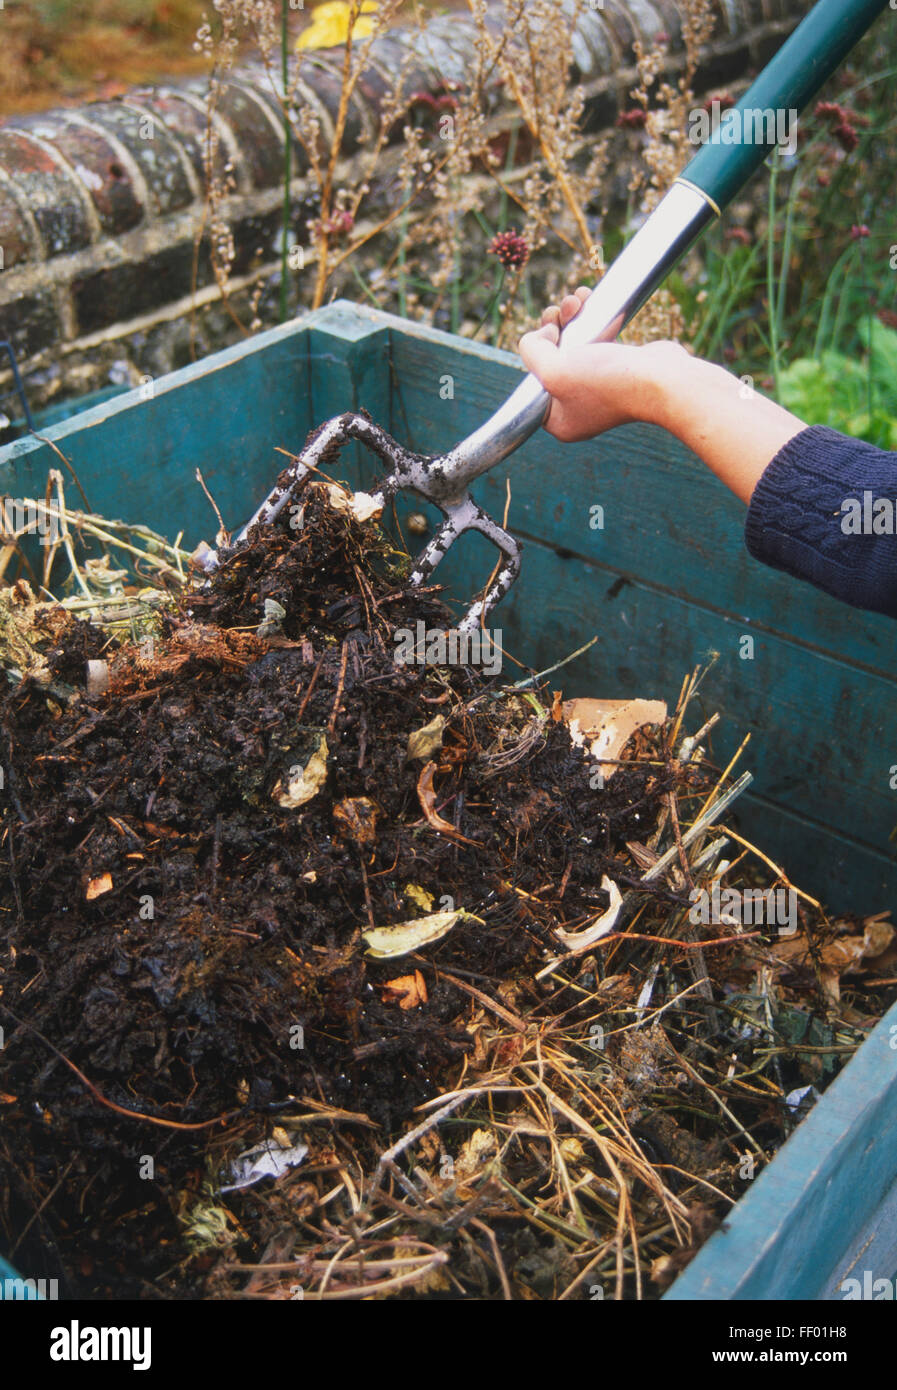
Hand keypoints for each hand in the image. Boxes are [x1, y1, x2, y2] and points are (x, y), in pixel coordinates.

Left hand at [518, 287, 689, 441]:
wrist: (663, 379)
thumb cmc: (610, 382)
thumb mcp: (554, 371)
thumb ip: (531, 353)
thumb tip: (534, 338)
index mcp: (560, 420)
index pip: (533, 385)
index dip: (535, 355)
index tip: (548, 337)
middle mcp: (578, 407)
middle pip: (551, 361)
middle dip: (552, 328)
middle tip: (557, 312)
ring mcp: (600, 388)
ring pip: (572, 346)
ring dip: (570, 317)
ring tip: (576, 298)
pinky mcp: (618, 369)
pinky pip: (594, 340)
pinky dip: (590, 320)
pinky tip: (587, 298)